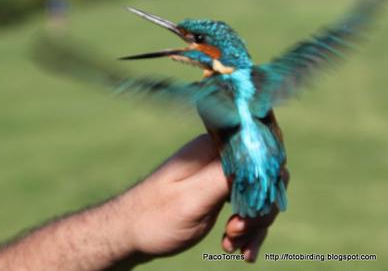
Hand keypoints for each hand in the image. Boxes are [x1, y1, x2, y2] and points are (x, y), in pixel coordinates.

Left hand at [118, 134, 288, 262]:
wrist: (129, 234)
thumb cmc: (154, 216)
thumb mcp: (192, 199)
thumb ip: (226, 177)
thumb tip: (261, 160)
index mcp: (211, 149)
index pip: (259, 149)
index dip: (268, 177)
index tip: (256, 206)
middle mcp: (217, 158)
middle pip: (263, 176)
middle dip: (260, 208)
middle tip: (238, 229)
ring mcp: (218, 176)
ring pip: (257, 195)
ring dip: (254, 223)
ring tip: (234, 243)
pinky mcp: (217, 193)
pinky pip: (245, 208)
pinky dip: (248, 230)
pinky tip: (241, 249)